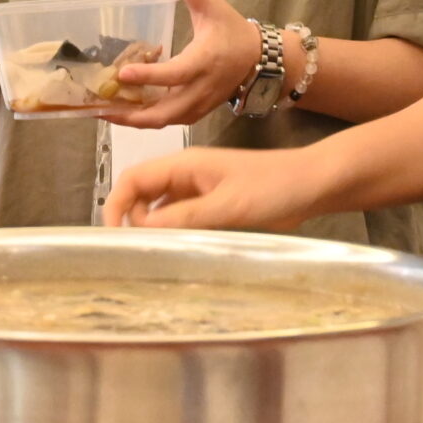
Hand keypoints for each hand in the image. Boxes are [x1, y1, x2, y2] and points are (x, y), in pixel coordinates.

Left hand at [102, 0, 258, 128]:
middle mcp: (201, 89)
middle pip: (164, 113)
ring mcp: (199, 105)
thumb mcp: (211, 1)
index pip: (175, 74)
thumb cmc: (231, 29)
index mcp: (204, 61)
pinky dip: (146, 118)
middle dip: (130, 114)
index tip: (122, 73)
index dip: (149, 76)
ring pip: (164, 121)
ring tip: (105, 110)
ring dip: (134, 119)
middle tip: (100, 106)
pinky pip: (168, 120)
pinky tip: (126, 107)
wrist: (258, 58)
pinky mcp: (196, 113)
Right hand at [105, 146, 329, 230]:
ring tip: (154, 256)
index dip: (116, 204)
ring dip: (152, 228)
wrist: (311, 185)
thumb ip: (185, 216)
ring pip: (159, 208)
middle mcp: (185, 175)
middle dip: (132, 219)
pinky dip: (172, 232)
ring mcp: (198, 190)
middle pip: (141, 194)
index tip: (112, 236)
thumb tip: (141, 229)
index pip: (133, 178)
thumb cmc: (273, 187)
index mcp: (184, 165)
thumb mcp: (228, 205)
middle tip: (139, 252)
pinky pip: (179, 217)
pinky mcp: (212, 205)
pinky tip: (176, 251)